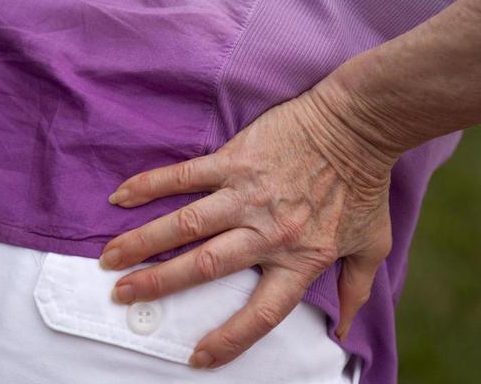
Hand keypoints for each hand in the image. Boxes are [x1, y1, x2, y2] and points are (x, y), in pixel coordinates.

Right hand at [99, 82, 399, 368]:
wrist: (360, 124)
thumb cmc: (367, 184)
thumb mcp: (372, 244)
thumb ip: (357, 289)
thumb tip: (345, 329)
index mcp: (300, 259)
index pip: (260, 313)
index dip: (228, 340)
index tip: (197, 356)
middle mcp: (268, 232)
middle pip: (203, 268)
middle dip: (158, 285)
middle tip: (123, 295)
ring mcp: (247, 194)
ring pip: (184, 225)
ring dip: (141, 243)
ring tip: (108, 259)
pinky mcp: (235, 160)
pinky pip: (184, 176)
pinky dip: (150, 186)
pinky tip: (121, 198)